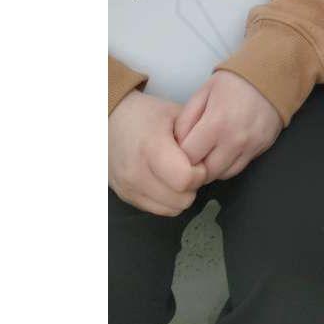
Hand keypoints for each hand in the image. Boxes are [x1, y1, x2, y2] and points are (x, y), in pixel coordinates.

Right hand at [108, 90, 207, 215]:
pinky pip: (158, 210)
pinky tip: (166, 180)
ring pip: (171, 209)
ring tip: (178, 172)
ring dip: (181, 194)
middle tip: (191, 166)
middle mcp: (136, 172)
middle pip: (181, 199)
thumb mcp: (176, 114)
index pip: (186, 179)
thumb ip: (196, 133)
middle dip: (193, 184)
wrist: (110, 121)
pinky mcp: (125, 196)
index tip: (199, 159)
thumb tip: (213, 155)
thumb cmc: (147, 115)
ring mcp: (128, 187)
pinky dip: (168, 199)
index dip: (200, 171)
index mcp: (151, 147)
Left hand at [174, 70, 282, 182]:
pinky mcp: (261, 149)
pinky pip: (237, 169)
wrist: (272, 75)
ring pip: (221, 175)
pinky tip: (223, 151)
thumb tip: (177, 144)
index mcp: (216, 123)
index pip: (187, 158)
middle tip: (191, 153)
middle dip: (193, 166)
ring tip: (207, 152)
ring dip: (210, 168)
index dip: (178, 155)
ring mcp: (250, 147)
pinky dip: (226, 165)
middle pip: (204, 172)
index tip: (179, 147)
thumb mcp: (203, 92)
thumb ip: (185, 119)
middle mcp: (234, 140)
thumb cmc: (234, 82)